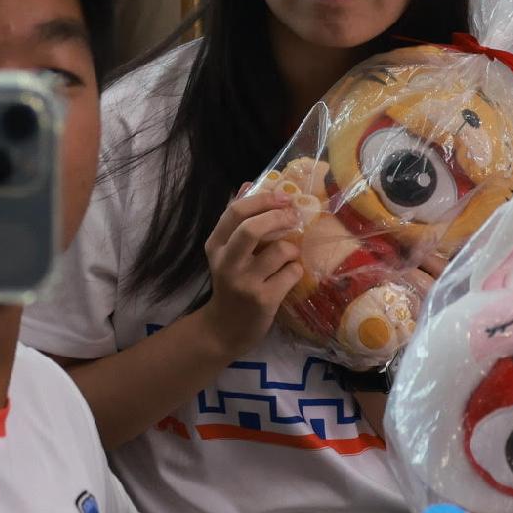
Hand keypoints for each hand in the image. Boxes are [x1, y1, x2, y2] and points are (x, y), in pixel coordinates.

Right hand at [196, 187, 307, 353]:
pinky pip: (292, 272)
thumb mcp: (226, 252)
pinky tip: (288, 275)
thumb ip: (236, 220)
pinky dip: (296, 270)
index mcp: (216, 245)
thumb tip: (248, 183)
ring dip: (292, 248)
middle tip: (294, 216)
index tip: (284, 198)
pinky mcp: (264, 300)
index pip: (236, 211)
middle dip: (279, 217)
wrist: (224, 329)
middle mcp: (227, 262)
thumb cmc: (231, 283)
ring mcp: (245, 283)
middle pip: (252, 228)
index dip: (264, 199)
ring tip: (288, 256)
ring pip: (280, 250)